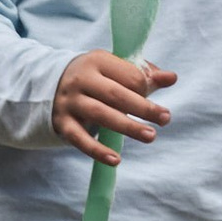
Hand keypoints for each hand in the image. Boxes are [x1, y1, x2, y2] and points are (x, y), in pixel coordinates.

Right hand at [53, 50, 177, 166]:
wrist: (49, 85)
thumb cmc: (95, 76)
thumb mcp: (115, 68)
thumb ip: (144, 73)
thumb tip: (172, 78)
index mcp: (98, 60)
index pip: (128, 75)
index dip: (146, 87)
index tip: (154, 98)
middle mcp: (81, 79)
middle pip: (116, 95)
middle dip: (143, 108)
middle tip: (165, 119)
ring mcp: (70, 102)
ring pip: (101, 115)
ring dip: (127, 127)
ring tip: (150, 136)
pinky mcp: (61, 123)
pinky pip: (80, 139)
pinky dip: (97, 151)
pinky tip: (115, 160)